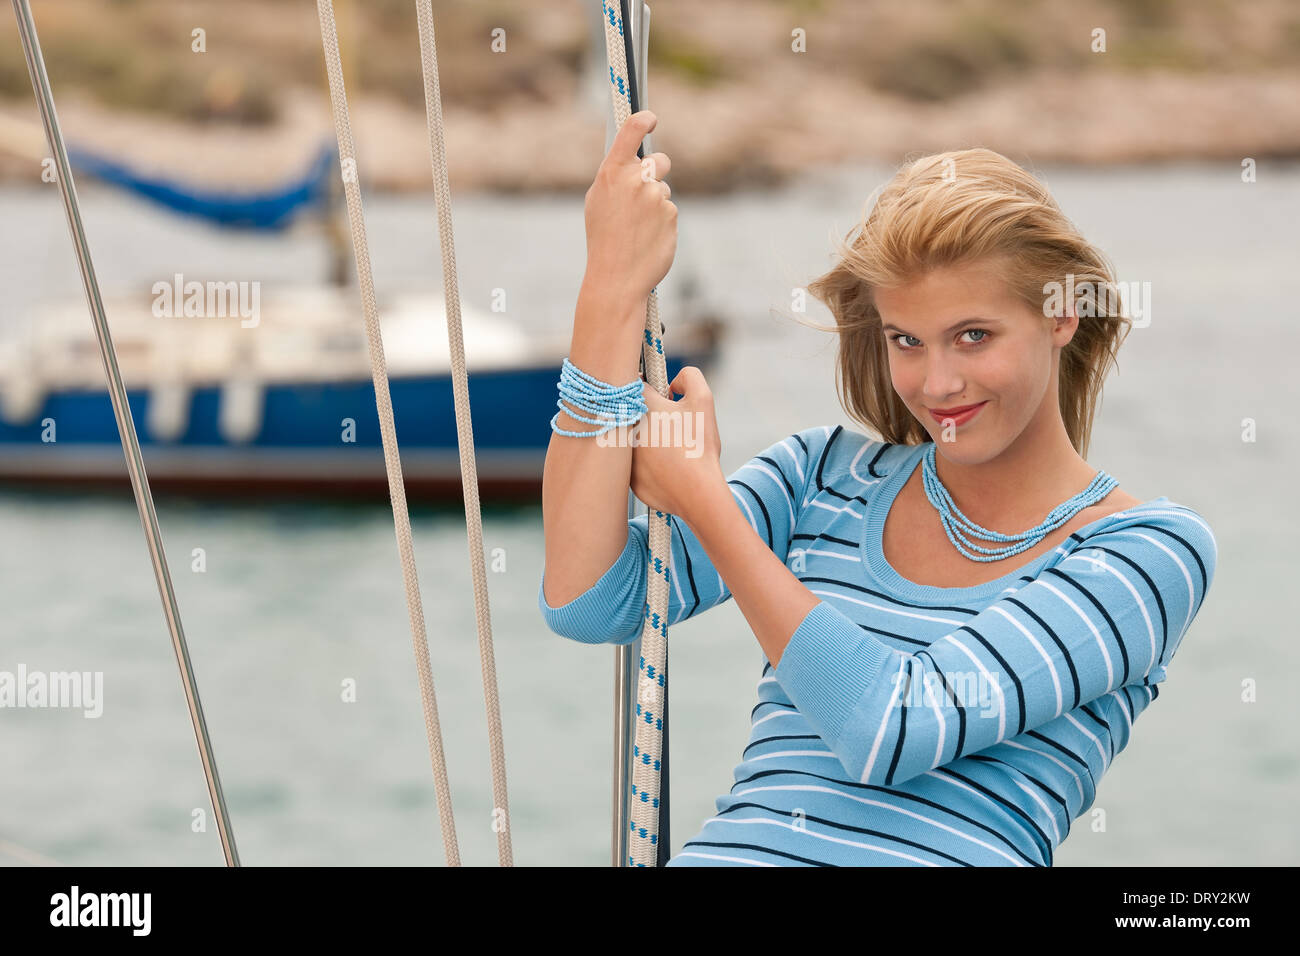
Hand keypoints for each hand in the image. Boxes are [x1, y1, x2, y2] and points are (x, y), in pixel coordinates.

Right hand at [582, 110, 676, 306]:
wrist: (617, 278)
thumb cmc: (603, 239)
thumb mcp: (598, 202)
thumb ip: (616, 177)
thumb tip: (634, 160)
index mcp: (612, 172)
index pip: (631, 131)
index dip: (644, 120)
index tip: (651, 118)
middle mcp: (636, 179)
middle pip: (659, 161)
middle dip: (655, 172)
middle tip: (644, 193)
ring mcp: (656, 197)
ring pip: (663, 190)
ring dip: (655, 204)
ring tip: (637, 228)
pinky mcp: (671, 214)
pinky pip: (669, 211)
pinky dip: (661, 223)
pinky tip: (647, 238)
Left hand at [628, 366, 723, 525]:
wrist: (696, 491)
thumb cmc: (699, 444)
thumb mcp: (703, 399)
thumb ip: (689, 376)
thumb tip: (672, 383)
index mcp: (638, 404)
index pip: (634, 383)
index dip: (652, 389)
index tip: (663, 398)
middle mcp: (621, 426)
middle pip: (630, 412)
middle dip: (646, 415)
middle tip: (667, 426)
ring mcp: (621, 454)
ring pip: (630, 438)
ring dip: (645, 439)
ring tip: (669, 449)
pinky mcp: (625, 476)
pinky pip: (634, 463)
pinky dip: (647, 463)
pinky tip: (665, 467)